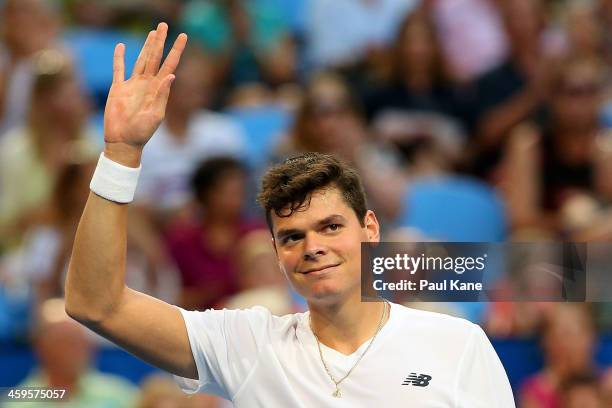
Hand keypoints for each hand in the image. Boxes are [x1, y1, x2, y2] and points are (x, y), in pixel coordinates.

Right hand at [104, 23, 186, 165]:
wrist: (124, 141)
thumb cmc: (142, 132)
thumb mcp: (155, 115)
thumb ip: (162, 95)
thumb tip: (171, 76)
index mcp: (159, 89)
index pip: (170, 65)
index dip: (176, 50)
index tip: (184, 36)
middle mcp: (147, 84)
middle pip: (155, 57)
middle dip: (160, 41)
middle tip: (164, 25)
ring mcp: (133, 85)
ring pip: (141, 59)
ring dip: (146, 46)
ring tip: (153, 33)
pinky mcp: (118, 89)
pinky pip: (119, 69)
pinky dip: (119, 58)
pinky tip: (121, 46)